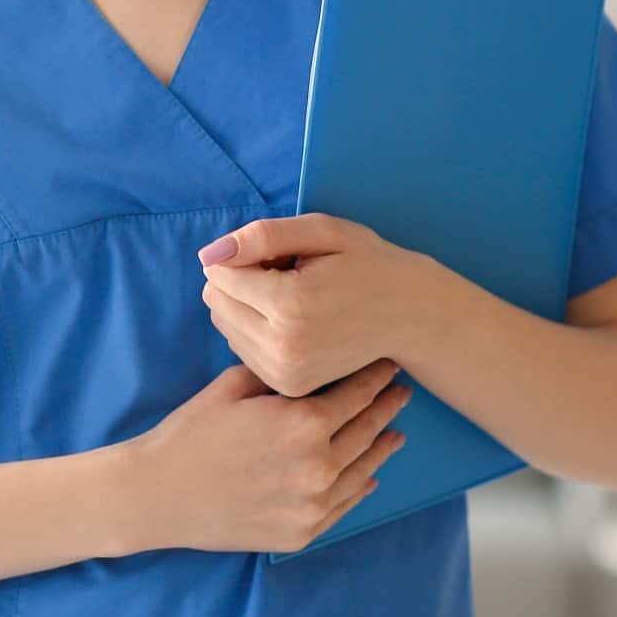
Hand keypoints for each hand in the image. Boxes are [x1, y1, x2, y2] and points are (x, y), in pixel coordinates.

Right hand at [120, 359, 411, 554]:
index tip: (389, 363)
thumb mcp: (235, 385)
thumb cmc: (192, 432)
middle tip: (401, 392)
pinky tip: (370, 476)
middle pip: (367, 432)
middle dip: (386, 408)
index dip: (376, 377)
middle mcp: (319, 467)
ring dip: (382, 449)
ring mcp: (314, 505)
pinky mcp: (303, 533)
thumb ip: (281, 375)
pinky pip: (345, 506)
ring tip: (395, 433)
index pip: (357, 394)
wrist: (159, 494)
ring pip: (363, 472)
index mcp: (304, 423)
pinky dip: (361, 488)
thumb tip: (313, 362)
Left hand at [197, 212, 443, 397]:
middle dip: (240, 280)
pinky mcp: (287, 385)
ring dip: (246, 305)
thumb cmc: (367, 264)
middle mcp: (282, 346)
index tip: (280, 255)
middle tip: (287, 274)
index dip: (244, 254)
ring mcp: (284, 372)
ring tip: (293, 297)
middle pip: (216, 301)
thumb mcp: (323, 231)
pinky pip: (241, 347)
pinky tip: (293, 320)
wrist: (408, 316)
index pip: (220, 273)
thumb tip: (208, 254)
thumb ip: (262, 237)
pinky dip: (256, 328)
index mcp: (289, 304)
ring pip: (224, 325)